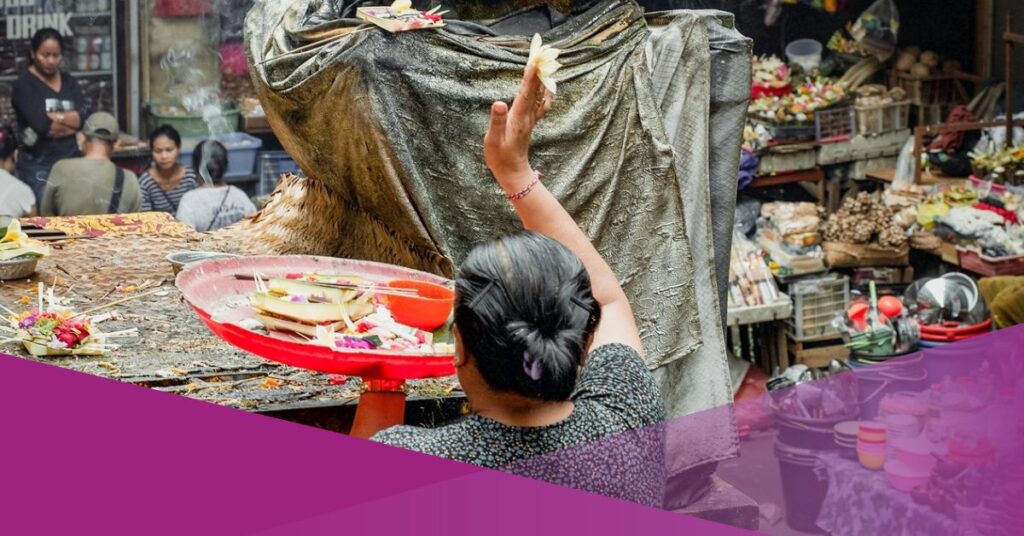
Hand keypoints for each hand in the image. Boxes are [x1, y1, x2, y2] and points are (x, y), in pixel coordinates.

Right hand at [484, 63, 552, 190]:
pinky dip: (545, 92)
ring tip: (545, 63)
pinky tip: (547, 86)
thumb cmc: (500, 157)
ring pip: (539, 94)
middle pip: (535, 89)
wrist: (513, 172)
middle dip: (538, 71)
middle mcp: (527, 116)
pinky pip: (541, 104)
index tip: (535, 59)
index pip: (526, 92)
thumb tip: (499, 103)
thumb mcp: (493, 140)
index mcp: (518, 117)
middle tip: (542, 53)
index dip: (530, 75)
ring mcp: (530, 119)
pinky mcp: (529, 123)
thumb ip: (496, 121)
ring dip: (542, 78)